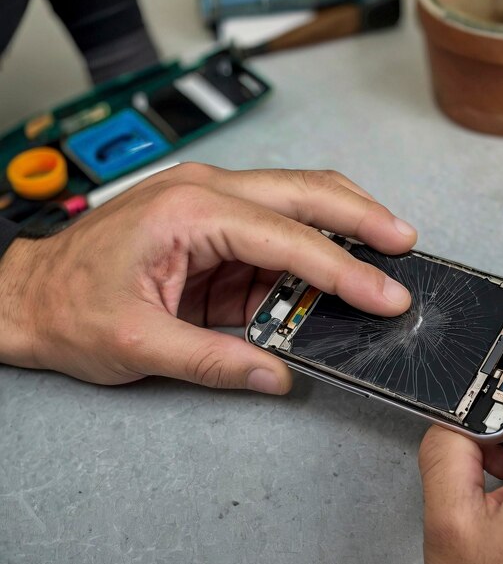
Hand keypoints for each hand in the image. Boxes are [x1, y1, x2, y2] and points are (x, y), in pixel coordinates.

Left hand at [0, 163, 415, 391]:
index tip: (384, 293)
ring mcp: (210, 204)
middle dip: (361, 214)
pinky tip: (326, 276)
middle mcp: (205, 193)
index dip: (343, 270)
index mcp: (188, 210)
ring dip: (341, 227)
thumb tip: (275, 373)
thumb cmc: (69, 306)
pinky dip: (306, 253)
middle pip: (303, 191)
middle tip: (404, 240)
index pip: (286, 238)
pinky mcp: (213, 227)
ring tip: (381, 255)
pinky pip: (273, 232)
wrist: (28, 295)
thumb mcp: (137, 344)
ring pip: (295, 202)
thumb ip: (212, 360)